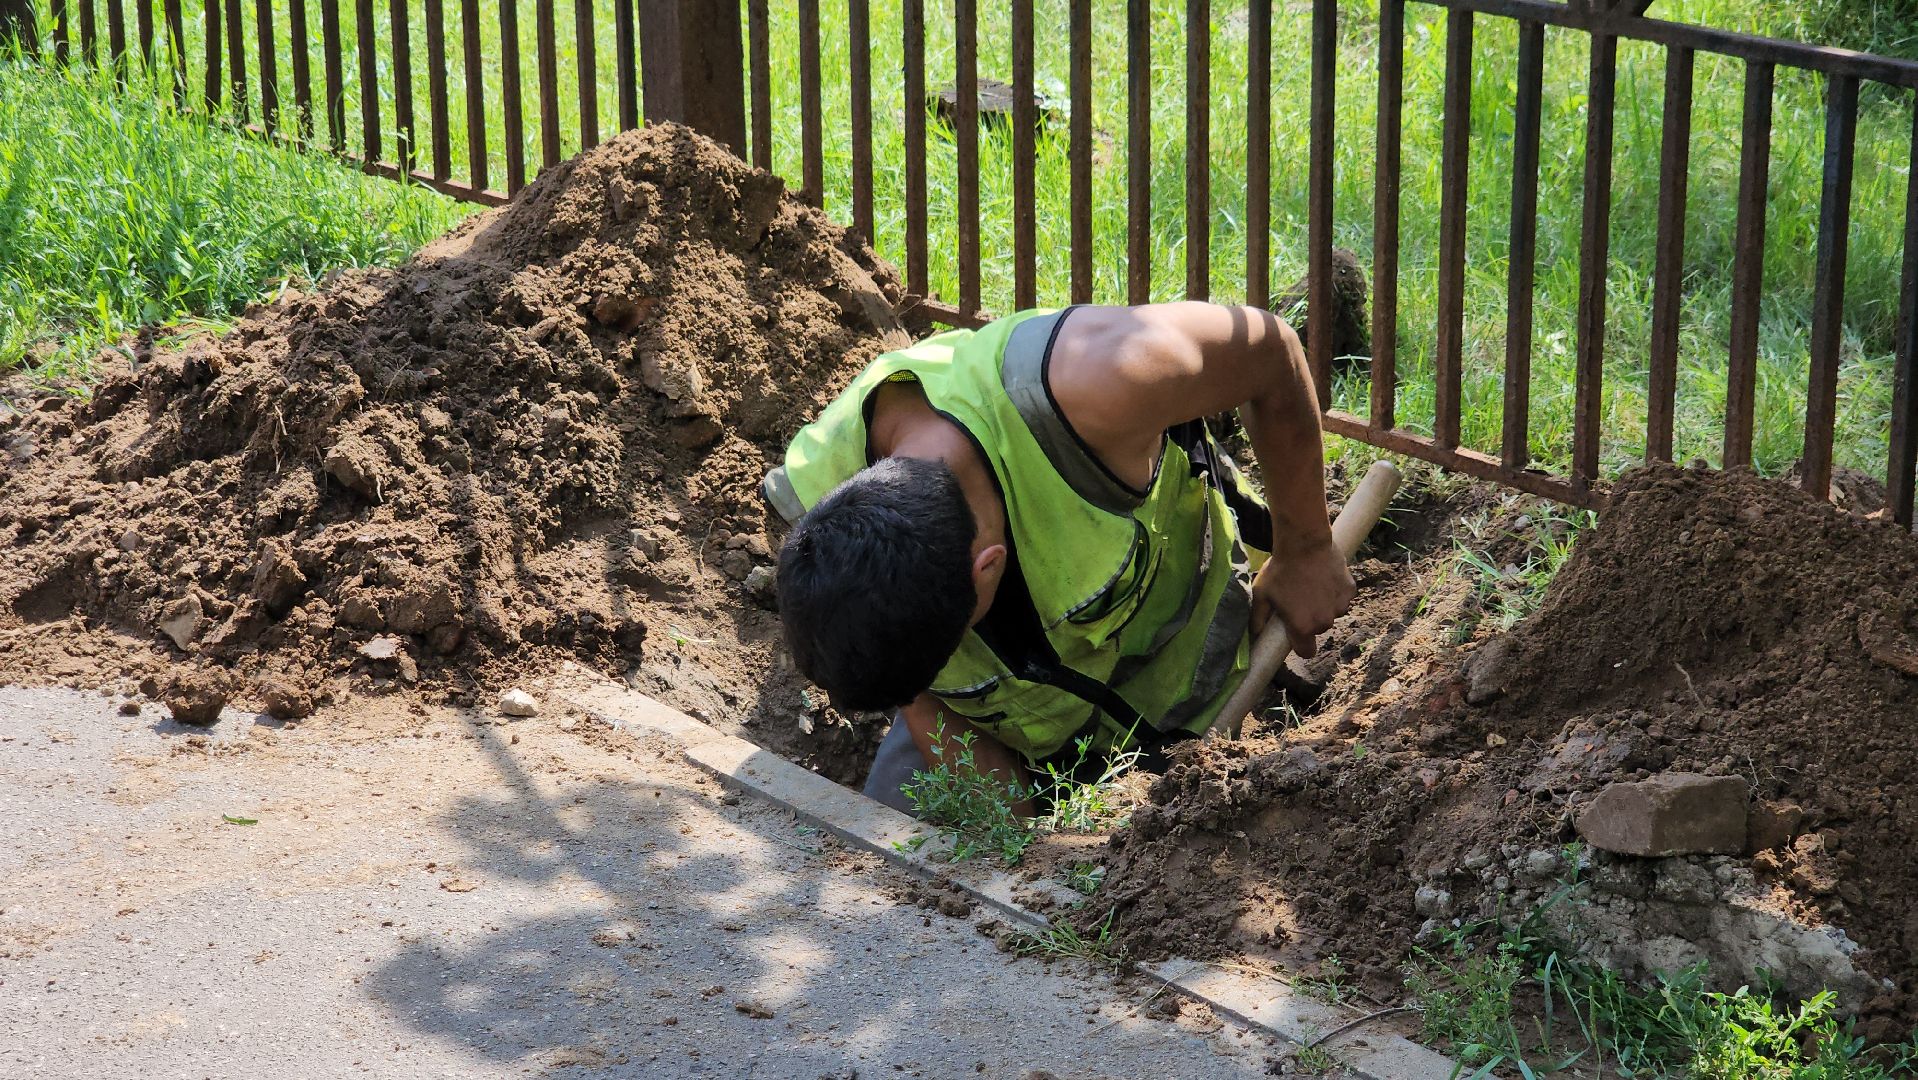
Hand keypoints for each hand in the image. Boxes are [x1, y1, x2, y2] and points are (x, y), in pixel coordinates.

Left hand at [1250, 538, 1354, 658]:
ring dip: (1324, 605)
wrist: (1304, 542)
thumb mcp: (1261, 594)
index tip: (1295, 633)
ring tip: (1312, 585)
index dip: (1300, 644)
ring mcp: (1340, 606)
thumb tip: (1254, 635)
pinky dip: (1335, 591)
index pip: (1306, 652)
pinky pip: (1342, 597)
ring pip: (1332, 613)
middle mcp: (1324, 621)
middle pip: (1318, 629)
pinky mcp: (1350, 591)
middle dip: (1310, 619)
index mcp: (1303, 627)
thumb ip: (1258, 618)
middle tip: (1299, 599)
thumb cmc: (1280, 569)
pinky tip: (1324, 577)